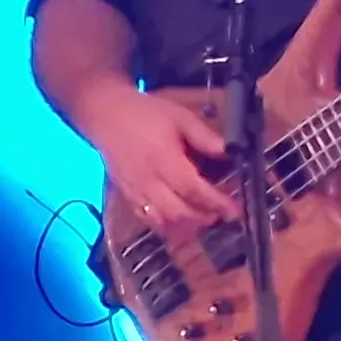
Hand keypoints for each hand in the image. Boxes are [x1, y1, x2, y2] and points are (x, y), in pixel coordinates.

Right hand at [84, 88, 234, 241]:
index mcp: (163, 160)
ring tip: (206, 219)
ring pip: (162, 222)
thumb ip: (206, 138)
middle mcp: (148, 181)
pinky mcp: (126, 195)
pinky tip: (180, 223)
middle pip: (178, 212)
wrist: (105, 115)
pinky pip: (146, 219)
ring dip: (186, 227)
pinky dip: (165, 227)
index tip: (234, 209)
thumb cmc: (145, 114)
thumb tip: (231, 152)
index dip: (216, 202)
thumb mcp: (181, 118)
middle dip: (205, 218)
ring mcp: (134, 191)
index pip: (193, 190)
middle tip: (224, 214)